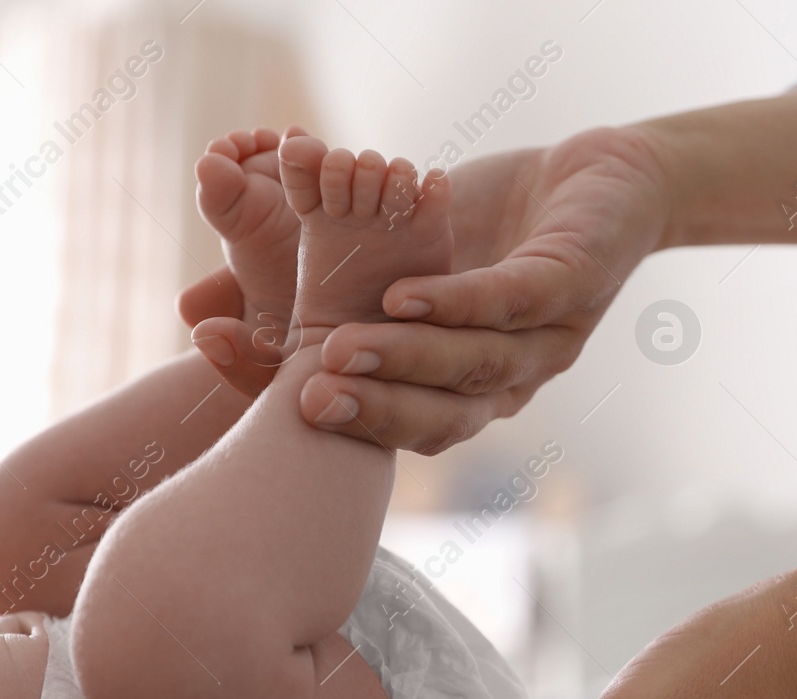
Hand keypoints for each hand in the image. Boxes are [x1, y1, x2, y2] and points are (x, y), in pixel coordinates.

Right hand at [178, 125, 671, 452]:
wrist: (603, 183)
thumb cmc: (484, 229)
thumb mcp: (383, 260)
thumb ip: (303, 288)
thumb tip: (193, 316)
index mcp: (456, 390)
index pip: (377, 415)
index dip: (305, 402)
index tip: (225, 366)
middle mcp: (502, 382)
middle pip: (434, 417)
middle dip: (367, 412)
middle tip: (302, 406)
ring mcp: (542, 339)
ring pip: (471, 366)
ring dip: (405, 363)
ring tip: (339, 353)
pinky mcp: (571, 283)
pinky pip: (511, 301)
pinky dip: (457, 302)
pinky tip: (405, 294)